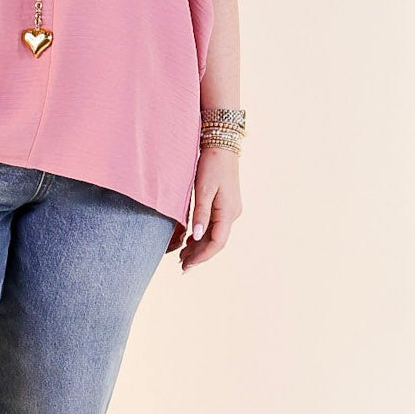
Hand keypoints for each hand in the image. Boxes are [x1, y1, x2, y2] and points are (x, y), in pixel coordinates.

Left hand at [178, 147, 241, 271]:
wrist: (221, 146)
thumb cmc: (211, 165)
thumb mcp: (203, 189)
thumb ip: (201, 213)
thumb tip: (199, 236)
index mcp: (228, 212)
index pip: (217, 243)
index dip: (202, 257)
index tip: (187, 266)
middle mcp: (232, 214)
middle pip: (216, 242)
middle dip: (200, 256)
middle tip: (182, 267)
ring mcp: (230, 210)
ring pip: (216, 235)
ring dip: (200, 247)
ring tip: (183, 257)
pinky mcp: (226, 205)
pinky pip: (215, 226)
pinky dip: (203, 236)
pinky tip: (191, 240)